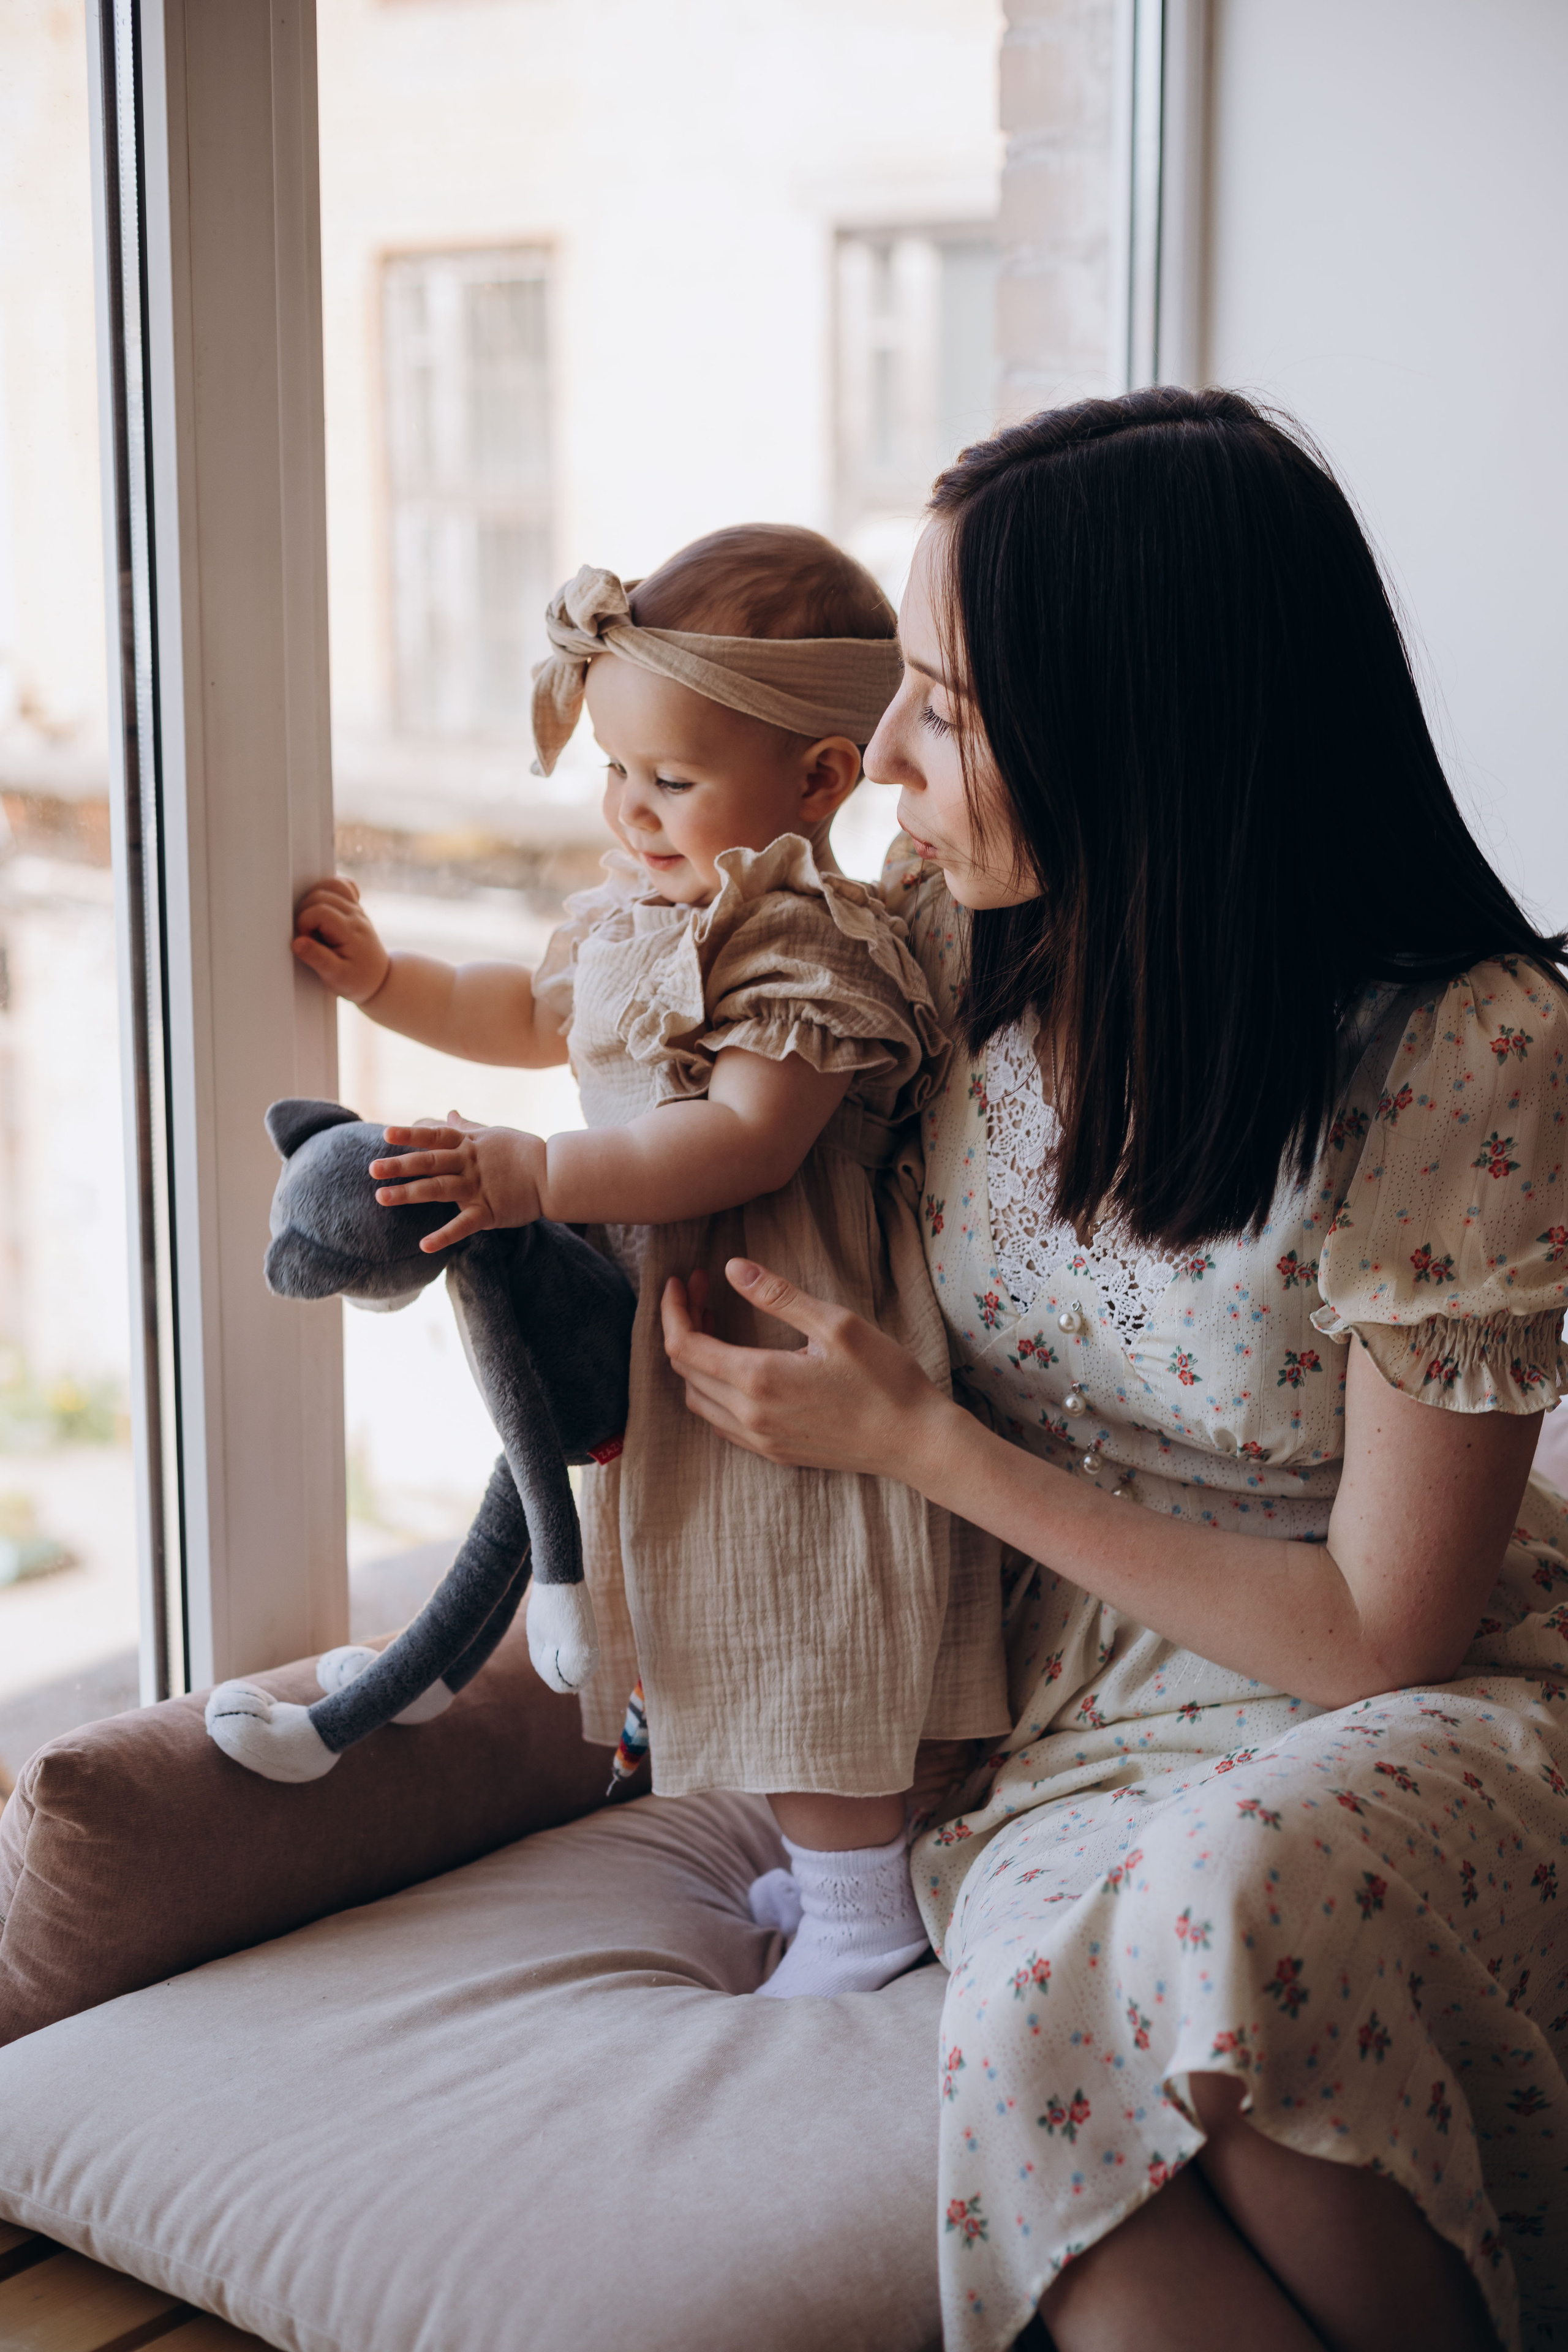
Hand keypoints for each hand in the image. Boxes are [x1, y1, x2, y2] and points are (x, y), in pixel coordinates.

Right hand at [292, 877, 390, 1003]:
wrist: (380, 979)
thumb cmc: (357, 980)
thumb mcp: (336, 976)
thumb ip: (317, 958)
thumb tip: (297, 942)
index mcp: (350, 930)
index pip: (320, 911)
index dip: (304, 923)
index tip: (306, 941)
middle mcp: (355, 915)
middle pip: (321, 895)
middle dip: (305, 912)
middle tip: (308, 934)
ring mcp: (356, 909)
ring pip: (331, 885)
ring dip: (314, 899)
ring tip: (313, 922)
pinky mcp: (354, 908)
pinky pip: (342, 886)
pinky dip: (330, 890)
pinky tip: (324, 907)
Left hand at [369, 1113, 545, 1250]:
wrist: (554, 1173)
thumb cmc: (523, 1152)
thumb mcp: (493, 1134)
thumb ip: (467, 1128)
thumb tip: (449, 1114)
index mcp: (469, 1144)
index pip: (435, 1136)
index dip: (410, 1135)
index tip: (385, 1135)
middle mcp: (469, 1163)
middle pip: (429, 1162)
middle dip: (399, 1166)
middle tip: (372, 1169)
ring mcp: (478, 1187)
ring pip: (438, 1189)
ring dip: (409, 1194)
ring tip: (381, 1198)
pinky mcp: (489, 1211)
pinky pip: (463, 1225)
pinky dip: (444, 1236)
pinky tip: (424, 1245)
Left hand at [659, 1258, 952, 1481]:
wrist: (915, 1442)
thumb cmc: (885, 1380)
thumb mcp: (836, 1324)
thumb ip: (779, 1296)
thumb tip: (732, 1268)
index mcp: (758, 1379)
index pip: (685, 1345)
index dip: (674, 1309)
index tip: (681, 1280)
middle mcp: (749, 1416)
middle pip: (685, 1370)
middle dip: (685, 1325)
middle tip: (703, 1291)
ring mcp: (760, 1439)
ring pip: (698, 1399)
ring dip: (695, 1360)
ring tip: (716, 1323)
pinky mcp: (774, 1452)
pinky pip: (720, 1422)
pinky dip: (711, 1389)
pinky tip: (734, 1366)